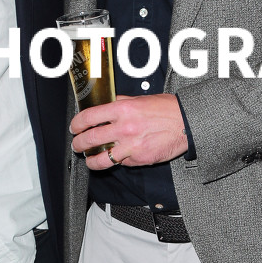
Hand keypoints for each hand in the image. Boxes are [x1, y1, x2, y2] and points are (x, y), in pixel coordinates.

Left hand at [70, 94, 188, 171]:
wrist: (186, 123)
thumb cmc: (167, 109)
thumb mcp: (141, 99)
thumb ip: (122, 102)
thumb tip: (107, 103)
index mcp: (123, 109)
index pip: (90, 117)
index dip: (77, 124)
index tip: (75, 127)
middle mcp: (125, 128)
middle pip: (91, 139)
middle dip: (79, 144)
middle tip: (77, 145)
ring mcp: (131, 146)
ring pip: (102, 159)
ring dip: (91, 160)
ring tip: (89, 160)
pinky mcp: (139, 159)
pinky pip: (121, 163)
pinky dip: (117, 161)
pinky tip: (116, 158)